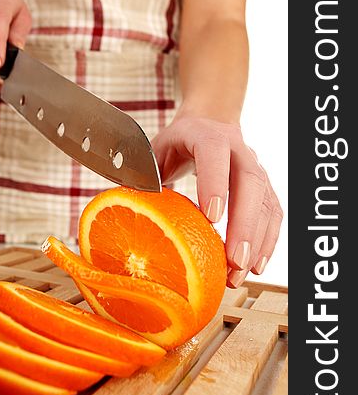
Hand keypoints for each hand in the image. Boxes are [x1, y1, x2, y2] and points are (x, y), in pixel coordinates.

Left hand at [151, 113, 282, 287]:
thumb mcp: (154, 149)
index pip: (214, 154)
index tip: (212, 218)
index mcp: (206, 135)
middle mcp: (237, 149)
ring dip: (257, 240)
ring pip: (265, 201)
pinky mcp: (264, 186)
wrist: (211, 122)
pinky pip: (272, 213)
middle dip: (244, 224)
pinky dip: (267, 240)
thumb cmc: (177, 142)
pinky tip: (255, 266)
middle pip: (250, 182)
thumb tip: (122, 203)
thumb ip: (141, 172)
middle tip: (233, 259)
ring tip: (240, 272)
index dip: (214, 183)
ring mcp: (255, 167)